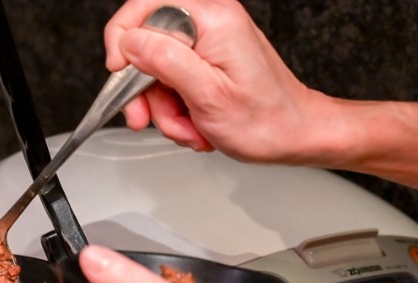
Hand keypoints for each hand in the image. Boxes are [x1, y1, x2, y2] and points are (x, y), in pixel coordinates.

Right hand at [104, 0, 336, 163]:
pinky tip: (197, 124)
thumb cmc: (265, 120)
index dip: (124, 44)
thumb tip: (130, 42)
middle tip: (149, 119)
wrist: (296, 135)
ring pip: (158, 71)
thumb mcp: (208, 94)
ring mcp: (210, 41)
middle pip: (147, 46)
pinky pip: (174, 82)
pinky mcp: (210, 60)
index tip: (121, 78)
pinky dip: (178, 109)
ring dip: (165, 109)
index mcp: (211, 19)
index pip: (143, 9)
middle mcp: (211, 21)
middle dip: (146, 91)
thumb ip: (165, 61)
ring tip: (191, 127)